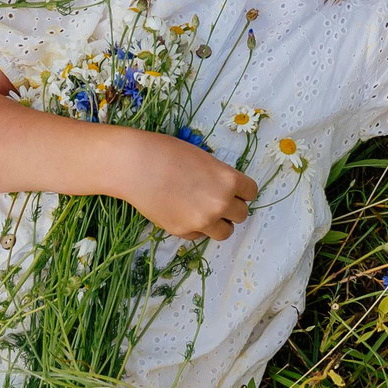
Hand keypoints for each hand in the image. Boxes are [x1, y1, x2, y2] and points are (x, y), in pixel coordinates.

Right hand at [119, 131, 257, 240]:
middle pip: (242, 215)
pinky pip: (200, 236)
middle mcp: (220, 204)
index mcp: (229, 181)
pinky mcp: (183, 232)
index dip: (242, 190)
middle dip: (231, 207)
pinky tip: (182, 211)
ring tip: (204, 211)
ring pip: (225, 232)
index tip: (234, 189)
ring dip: (219, 223)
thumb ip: (220, 176)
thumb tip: (226, 189)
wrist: (136, 166)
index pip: (251, 193)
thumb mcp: (204, 159)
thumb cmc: (168, 152)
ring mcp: (202, 221)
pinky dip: (196, 228)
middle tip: (216, 198)